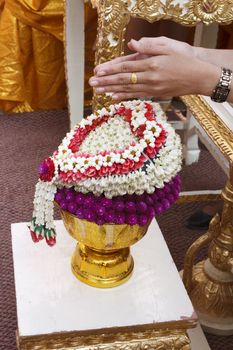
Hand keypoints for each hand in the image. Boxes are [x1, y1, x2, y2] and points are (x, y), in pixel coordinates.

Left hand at [89, 37, 220, 99]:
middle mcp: (150, 78)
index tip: (98, 71)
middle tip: (92, 83)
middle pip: (123, 80)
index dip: (110, 69)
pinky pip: (136, 95)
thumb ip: (149, 46)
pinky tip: (114, 97)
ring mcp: (152, 88)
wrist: (199, 77)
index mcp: (152, 64)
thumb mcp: (169, 47)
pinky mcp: (155, 94)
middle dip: (106, 81)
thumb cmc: (185, 59)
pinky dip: (124, 96)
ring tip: (98, 91)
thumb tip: (132, 44)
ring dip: (111, 90)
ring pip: (127, 89)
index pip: (126, 67)